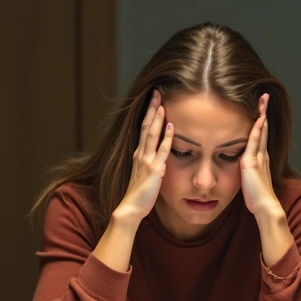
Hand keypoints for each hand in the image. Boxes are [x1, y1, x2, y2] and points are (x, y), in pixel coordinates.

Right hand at [115, 90, 174, 220]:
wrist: (130, 209)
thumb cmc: (138, 195)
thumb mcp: (143, 175)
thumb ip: (150, 164)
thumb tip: (159, 157)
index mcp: (138, 154)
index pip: (144, 128)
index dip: (149, 113)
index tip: (154, 99)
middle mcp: (140, 154)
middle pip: (146, 126)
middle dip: (152, 108)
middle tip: (157, 91)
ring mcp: (146, 161)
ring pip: (151, 134)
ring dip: (157, 117)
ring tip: (162, 102)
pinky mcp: (154, 170)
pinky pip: (162, 151)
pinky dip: (166, 138)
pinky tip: (171, 126)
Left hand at [240, 94, 282, 218]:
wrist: (265, 206)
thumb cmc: (256, 197)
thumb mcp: (249, 180)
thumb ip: (246, 171)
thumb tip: (239, 167)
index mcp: (259, 158)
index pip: (259, 135)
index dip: (260, 121)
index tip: (259, 108)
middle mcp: (261, 154)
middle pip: (263, 128)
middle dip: (263, 112)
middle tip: (264, 96)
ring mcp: (259, 156)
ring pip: (261, 130)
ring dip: (262, 114)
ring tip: (263, 99)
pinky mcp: (253, 161)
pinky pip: (256, 140)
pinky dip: (258, 128)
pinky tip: (259, 117)